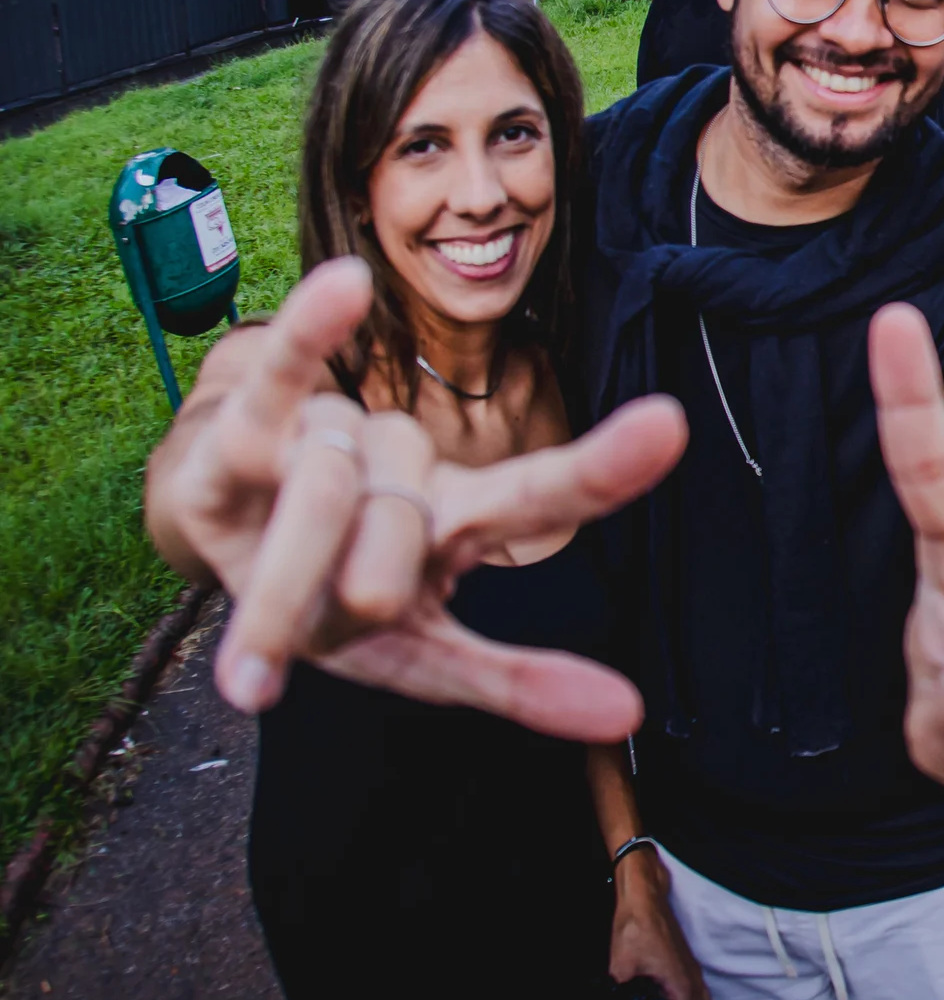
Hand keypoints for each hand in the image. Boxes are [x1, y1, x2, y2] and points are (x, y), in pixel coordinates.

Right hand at [149, 259, 685, 739]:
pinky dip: (313, 336)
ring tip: (256, 660)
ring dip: (289, 585)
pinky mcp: (249, 424)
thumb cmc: (332, 601)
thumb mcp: (421, 657)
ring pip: (334, 488)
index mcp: (457, 522)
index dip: (603, 467)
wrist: (218, 541)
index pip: (541, 492)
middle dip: (370, 587)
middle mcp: (409, 471)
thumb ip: (518, 681)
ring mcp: (332, 439)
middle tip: (350, 615)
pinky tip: (347, 285)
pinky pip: (288, 373)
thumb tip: (629, 714)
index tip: (669, 425)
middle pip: (409, 525)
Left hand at [610, 852, 710, 999]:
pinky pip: (694, 985)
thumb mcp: (620, 969)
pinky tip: (665, 998)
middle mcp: (691, 976)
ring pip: (699, 998)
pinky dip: (686, 997)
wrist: (644, 896)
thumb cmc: (638, 924)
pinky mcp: (684, 958)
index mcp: (681, 982)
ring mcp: (690, 966)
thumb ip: (621, 996)